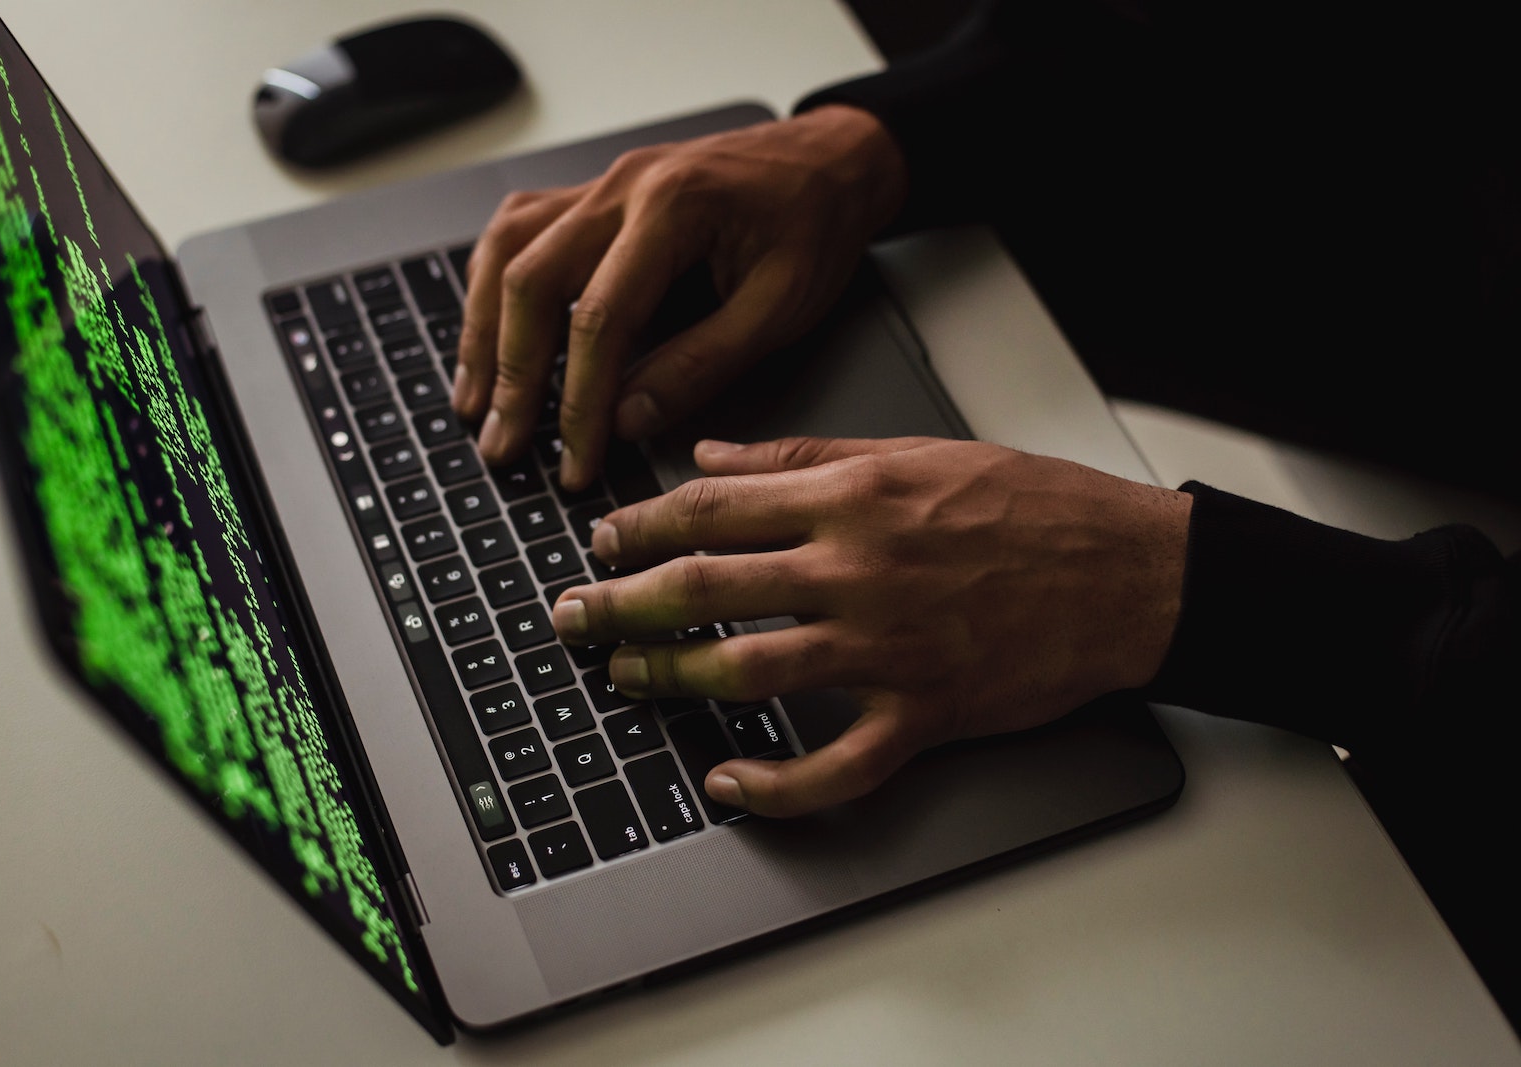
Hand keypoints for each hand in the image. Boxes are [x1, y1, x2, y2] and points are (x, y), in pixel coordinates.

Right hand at [453, 106, 905, 489]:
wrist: (831, 160)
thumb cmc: (815, 224)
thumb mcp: (780, 307)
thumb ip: (702, 364)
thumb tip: (627, 419)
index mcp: (674, 207)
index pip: (600, 318)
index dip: (580, 401)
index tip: (575, 459)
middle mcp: (623, 187)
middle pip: (531, 280)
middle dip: (512, 374)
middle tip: (503, 444)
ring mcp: (601, 184)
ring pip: (507, 251)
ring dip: (483, 329)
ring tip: (475, 401)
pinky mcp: (595, 194)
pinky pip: (519, 231)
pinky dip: (493, 285)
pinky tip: (486, 330)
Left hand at [551, 437, 1191, 816]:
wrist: (1129, 573)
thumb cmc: (1032, 506)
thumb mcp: (914, 451)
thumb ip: (802, 453)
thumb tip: (712, 456)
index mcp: (852, 495)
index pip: (713, 507)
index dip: (638, 526)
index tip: (600, 541)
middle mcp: (858, 568)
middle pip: (706, 588)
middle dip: (622, 603)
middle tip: (572, 616)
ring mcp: (888, 647)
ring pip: (749, 671)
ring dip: (671, 679)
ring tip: (624, 679)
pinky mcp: (924, 713)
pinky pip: (836, 766)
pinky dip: (776, 786)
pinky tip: (728, 784)